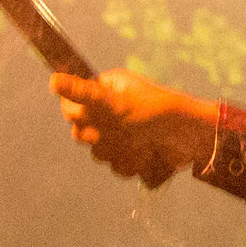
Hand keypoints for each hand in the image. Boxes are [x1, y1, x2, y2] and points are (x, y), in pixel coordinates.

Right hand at [52, 70, 219, 187]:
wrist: (192, 138)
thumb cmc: (155, 110)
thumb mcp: (115, 101)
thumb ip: (83, 93)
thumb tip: (53, 80)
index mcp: (104, 92)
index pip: (72, 106)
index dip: (78, 116)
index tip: (93, 117)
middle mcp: (110, 112)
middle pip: (82, 133)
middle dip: (99, 136)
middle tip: (119, 130)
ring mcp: (121, 134)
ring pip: (99, 154)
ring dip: (119, 151)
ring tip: (139, 141)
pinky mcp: (132, 154)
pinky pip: (118, 167)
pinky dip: (132, 163)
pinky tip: (146, 154)